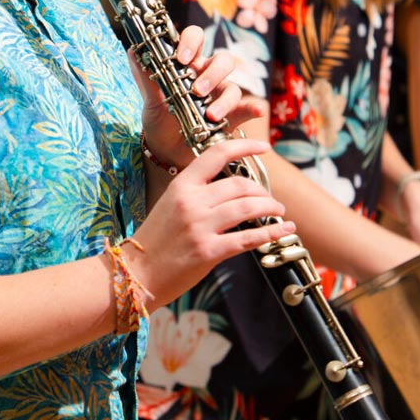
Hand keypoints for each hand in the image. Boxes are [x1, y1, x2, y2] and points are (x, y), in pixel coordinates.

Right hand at [129, 138, 287, 305]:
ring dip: (270, 208)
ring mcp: (200, 226)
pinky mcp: (208, 251)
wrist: (136, 273)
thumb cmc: (155, 240)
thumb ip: (197, 193)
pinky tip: (283, 231)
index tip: (264, 147)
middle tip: (271, 200)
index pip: (217, 153)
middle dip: (262, 191)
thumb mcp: (170, 204)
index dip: (245, 146)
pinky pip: (248, 238)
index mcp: (181, 185)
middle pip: (240, 184)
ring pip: (248, 207)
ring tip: (278, 212)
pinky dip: (271, 233)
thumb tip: (231, 189)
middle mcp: (192, 202)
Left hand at [137, 25, 266, 168]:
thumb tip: (133, 50)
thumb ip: (145, 77)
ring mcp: (221, 96)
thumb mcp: (150, 101)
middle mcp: (208, 76)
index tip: (182, 57)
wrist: (166, 151)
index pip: (195, 39)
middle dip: (212, 73)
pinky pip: (247, 109)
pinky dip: (254, 108)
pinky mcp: (232, 117)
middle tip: (197, 90)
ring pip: (234, 86)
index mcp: (188, 65)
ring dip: (224, 99)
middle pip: (222, 60)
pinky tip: (256, 110)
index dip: (192, 41)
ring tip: (210, 115)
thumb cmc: (159, 120)